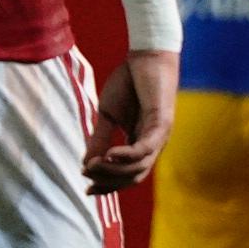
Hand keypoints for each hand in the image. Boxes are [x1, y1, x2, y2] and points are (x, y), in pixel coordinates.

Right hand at [85, 49, 178, 193]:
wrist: (145, 57)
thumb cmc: (128, 83)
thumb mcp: (107, 115)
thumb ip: (100, 139)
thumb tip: (86, 164)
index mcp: (140, 144)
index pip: (127, 175)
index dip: (108, 186)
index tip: (86, 190)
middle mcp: (153, 144)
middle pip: (134, 177)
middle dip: (109, 182)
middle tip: (87, 176)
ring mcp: (160, 135)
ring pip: (139, 167)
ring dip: (113, 170)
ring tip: (93, 165)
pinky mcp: (162, 123)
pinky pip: (146, 148)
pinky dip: (127, 156)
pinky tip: (109, 156)